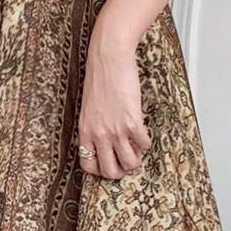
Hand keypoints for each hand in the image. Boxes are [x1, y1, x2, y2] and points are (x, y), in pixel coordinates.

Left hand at [77, 39, 151, 179]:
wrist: (108, 59)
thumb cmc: (98, 78)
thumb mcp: (87, 108)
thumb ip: (91, 127)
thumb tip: (95, 141)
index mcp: (85, 131)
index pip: (88, 165)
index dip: (100, 171)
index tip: (109, 165)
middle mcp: (99, 135)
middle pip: (109, 171)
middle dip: (120, 171)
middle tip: (126, 163)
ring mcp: (115, 130)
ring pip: (129, 163)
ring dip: (136, 160)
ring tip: (137, 150)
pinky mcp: (132, 122)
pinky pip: (143, 145)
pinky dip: (146, 144)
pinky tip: (144, 135)